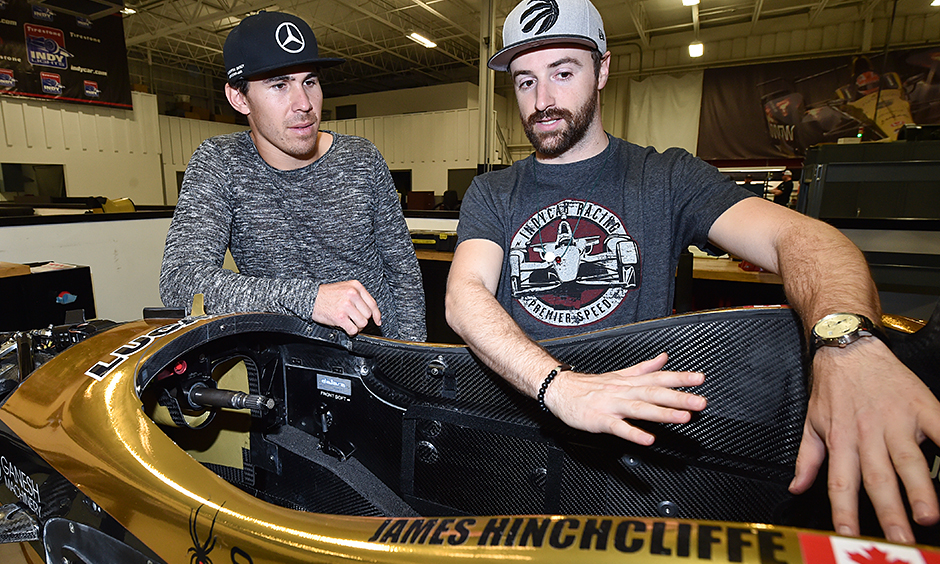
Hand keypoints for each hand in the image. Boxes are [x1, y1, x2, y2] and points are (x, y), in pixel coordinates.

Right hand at [312, 280, 381, 335]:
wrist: (310, 298)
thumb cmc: (326, 294)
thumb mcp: (345, 288)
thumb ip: (358, 297)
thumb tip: (371, 311)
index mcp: (355, 286)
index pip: (372, 303)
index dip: (376, 314)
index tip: (377, 321)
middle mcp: (352, 294)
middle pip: (368, 315)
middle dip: (362, 320)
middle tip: (354, 320)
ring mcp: (346, 306)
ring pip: (362, 323)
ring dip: (357, 327)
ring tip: (350, 323)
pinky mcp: (340, 317)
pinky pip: (353, 330)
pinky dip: (351, 331)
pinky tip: (346, 327)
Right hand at [542, 352, 706, 444]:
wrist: (559, 390)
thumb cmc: (589, 386)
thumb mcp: (620, 373)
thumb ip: (644, 368)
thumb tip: (664, 358)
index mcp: (630, 381)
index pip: (659, 377)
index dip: (680, 378)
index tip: (700, 379)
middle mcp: (624, 391)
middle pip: (654, 392)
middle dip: (678, 397)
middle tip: (699, 401)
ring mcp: (612, 405)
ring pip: (640, 408)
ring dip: (662, 413)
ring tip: (682, 417)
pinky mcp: (600, 420)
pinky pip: (618, 427)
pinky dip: (633, 433)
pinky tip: (647, 439)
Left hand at [789, 339, 939, 542]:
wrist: (848, 346)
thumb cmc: (832, 387)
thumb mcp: (811, 422)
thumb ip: (807, 459)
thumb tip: (796, 488)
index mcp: (841, 440)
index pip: (841, 483)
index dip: (844, 511)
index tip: (850, 535)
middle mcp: (867, 433)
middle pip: (878, 478)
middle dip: (890, 511)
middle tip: (900, 539)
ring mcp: (896, 419)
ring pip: (908, 459)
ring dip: (918, 489)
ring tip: (928, 514)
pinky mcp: (921, 405)